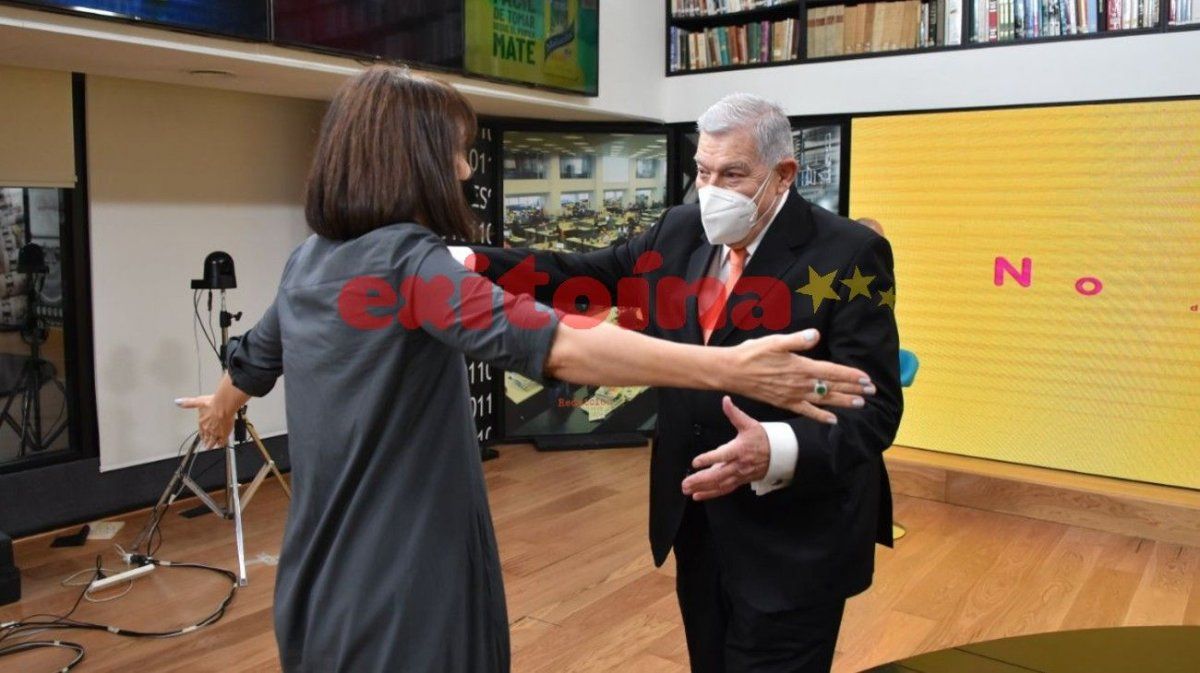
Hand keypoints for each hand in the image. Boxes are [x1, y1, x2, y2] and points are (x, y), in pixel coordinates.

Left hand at [176, 395, 233, 448]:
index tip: (202, 437)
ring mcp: (216, 432)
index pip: (201, 431)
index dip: (202, 435)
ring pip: (213, 441)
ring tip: (212, 446)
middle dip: (206, 441)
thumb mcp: (198, 401)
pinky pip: (222, 442)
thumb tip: (178, 402)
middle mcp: (208, 429)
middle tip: (206, 445)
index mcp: (202, 422)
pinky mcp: (224, 434)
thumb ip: (188, 403)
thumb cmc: (213, 404)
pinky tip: (222, 444)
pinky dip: (222, 443)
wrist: (223, 406)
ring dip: (212, 444)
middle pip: (206, 438)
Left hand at [682, 397, 768, 500]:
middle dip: (700, 480)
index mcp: (739, 449)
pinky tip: (698, 496)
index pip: (722, 455)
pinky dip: (710, 494)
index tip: (695, 462)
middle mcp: (738, 464)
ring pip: (719, 484)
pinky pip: (724, 489)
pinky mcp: (739, 480)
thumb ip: (734, 413)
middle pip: (717, 475)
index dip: (709, 459)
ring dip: (702, 488)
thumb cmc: (763, 438)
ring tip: (687, 489)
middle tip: (685, 483)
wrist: (779, 453)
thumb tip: (725, 400)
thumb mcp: (749, 423)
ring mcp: (739, 474)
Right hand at [726, 328, 874, 423]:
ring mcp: (793, 395)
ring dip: (843, 402)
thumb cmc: (753, 353)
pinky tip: (832, 420)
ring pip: (824, 400)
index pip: (833, 372)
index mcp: (801, 366)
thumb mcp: (775, 341)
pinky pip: (807, 411)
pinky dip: (820, 416)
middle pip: (832, 387)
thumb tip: (815, 335)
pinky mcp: (784, 402)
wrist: (732, 371)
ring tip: (860, 404)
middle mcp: (800, 383)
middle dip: (854, 389)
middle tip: (872, 392)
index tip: (867, 379)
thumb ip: (797, 340)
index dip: (851, 376)